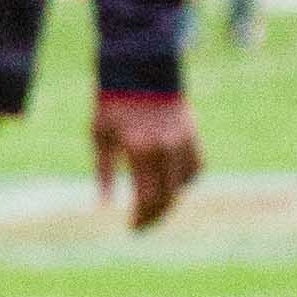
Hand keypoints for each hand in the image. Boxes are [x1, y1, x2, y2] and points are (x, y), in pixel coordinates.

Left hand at [94, 86, 201, 229]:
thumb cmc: (113, 102)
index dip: (141, 218)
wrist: (141, 68)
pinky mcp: (193, 133)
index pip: (147, 197)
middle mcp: (165, 147)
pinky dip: (185, 180)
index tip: (132, 228)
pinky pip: (195, 167)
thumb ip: (104, 173)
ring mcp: (183, 140)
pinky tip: (171, 186)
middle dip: (156, 216)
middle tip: (143, 226)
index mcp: (140, 149)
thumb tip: (104, 206)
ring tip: (154, 209)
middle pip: (168, 197)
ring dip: (170, 200)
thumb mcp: (100, 136)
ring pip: (184, 185)